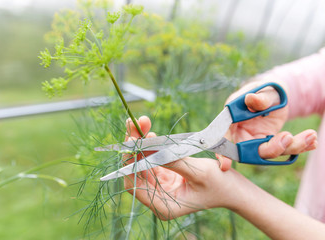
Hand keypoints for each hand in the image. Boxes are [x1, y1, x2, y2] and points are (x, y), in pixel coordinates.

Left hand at [123, 116, 240, 219]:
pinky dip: (150, 146)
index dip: (131, 162)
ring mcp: (160, 186)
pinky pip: (152, 159)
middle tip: (134, 124)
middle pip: (136, 170)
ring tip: (141, 122)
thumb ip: (174, 161)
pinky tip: (150, 132)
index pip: (136, 184)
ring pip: (142, 162)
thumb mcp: (198, 172)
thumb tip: (151, 147)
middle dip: (135, 146)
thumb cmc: (220, 184)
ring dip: (141, 142)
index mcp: (163, 205)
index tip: (132, 141)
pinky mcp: (164, 176)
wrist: (234, 188)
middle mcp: (157, 197)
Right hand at [217, 81, 317, 170]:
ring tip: (310, 136)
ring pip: (270, 152)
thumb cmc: (263, 91)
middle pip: (250, 151)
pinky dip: (300, 147)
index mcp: (231, 120)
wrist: (275, 96)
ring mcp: (256, 141)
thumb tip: (251, 99)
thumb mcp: (262, 91)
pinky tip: (312, 142)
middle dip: (271, 149)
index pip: (224, 138)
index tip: (226, 165)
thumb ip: (258, 97)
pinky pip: (284, 149)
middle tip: (287, 137)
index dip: (223, 152)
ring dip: (291, 146)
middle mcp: (241, 134)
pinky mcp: (271, 143)